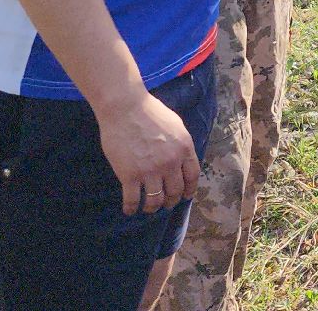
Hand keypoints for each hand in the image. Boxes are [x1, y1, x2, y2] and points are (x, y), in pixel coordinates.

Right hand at [94, 89, 199, 214]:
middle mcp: (170, 163)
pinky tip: (129, 210)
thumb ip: (181, 144)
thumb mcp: (176, 125)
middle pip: (175, 192)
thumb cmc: (149, 111)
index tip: (184, 196)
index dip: (189, 190)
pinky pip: (132, 200)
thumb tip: (183, 159)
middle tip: (166, 203)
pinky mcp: (129, 175)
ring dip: (153, 208)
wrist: (125, 107)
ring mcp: (150, 171)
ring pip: (156, 201)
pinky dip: (131, 208)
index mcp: (184, 149)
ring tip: (148, 208)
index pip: (192, 177)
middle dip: (171, 201)